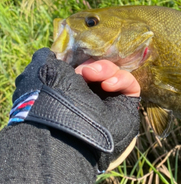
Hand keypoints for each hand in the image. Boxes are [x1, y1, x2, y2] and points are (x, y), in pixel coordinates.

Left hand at [10, 48, 139, 171]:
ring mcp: (109, 101)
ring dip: (106, 69)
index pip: (85, 65)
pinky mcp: (126, 106)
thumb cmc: (53, 99)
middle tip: (83, 71)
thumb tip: (55, 52)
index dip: (84, 58)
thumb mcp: (46, 70)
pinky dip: (121, 79)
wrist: (66, 131)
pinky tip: (108, 85)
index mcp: (70, 88)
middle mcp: (90, 95)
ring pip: (117, 73)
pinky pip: (130, 84)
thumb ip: (52, 58)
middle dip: (94, 65)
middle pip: (103, 67)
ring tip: (91, 75)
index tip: (75, 60)